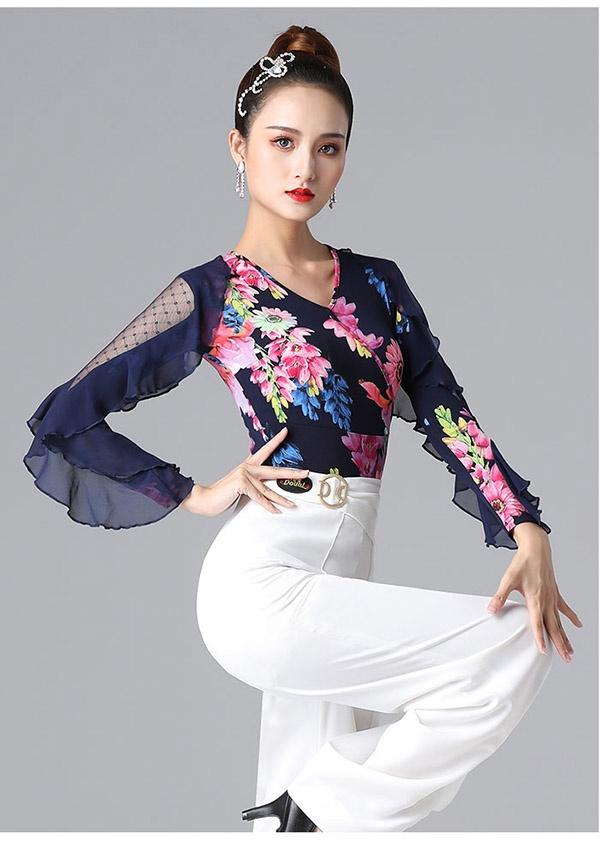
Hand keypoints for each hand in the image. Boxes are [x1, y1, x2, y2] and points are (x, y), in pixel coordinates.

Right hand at [180, 426, 308, 517]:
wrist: (204, 499)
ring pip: (268, 489)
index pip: (264, 450)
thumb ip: (255, 487)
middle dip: (292, 473)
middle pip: (274, 470)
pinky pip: (259, 497)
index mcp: (248, 466)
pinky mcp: (242, 484)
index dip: (276, 441)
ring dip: (281, 499)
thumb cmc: (223, 495)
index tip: (286, 431)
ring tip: (293, 504)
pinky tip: (275, 510)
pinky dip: (268, 506)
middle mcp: (248, 467)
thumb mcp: (242, 488)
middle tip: (306, 472)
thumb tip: (270, 493)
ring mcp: (245, 474)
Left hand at [486, 523, 582, 662]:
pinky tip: (578, 625)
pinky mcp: (555, 592)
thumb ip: (500, 597)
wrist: (536, 549)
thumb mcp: (508, 579)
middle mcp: (547, 600)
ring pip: (560, 621)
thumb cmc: (522, 563)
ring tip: (570, 651)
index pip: (538, 623)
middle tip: (566, 658)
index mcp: (535, 598)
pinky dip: (571, 617)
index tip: (544, 652)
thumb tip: (491, 610)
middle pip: (554, 626)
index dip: (541, 638)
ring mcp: (553, 597)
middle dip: (560, 644)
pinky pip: (565, 608)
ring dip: (566, 636)